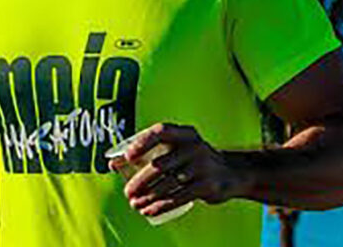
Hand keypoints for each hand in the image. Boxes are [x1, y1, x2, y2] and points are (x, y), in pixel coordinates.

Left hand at [112, 122, 234, 217]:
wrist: (230, 172)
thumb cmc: (192, 159)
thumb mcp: (177, 149)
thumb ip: (149, 153)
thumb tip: (112, 163)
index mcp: (184, 133)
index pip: (161, 131)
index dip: (143, 142)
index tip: (128, 156)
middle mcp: (194, 146)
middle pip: (160, 164)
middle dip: (140, 181)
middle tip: (128, 192)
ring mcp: (203, 165)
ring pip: (168, 183)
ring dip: (148, 196)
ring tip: (135, 204)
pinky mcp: (207, 185)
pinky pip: (180, 197)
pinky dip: (162, 205)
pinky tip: (150, 211)